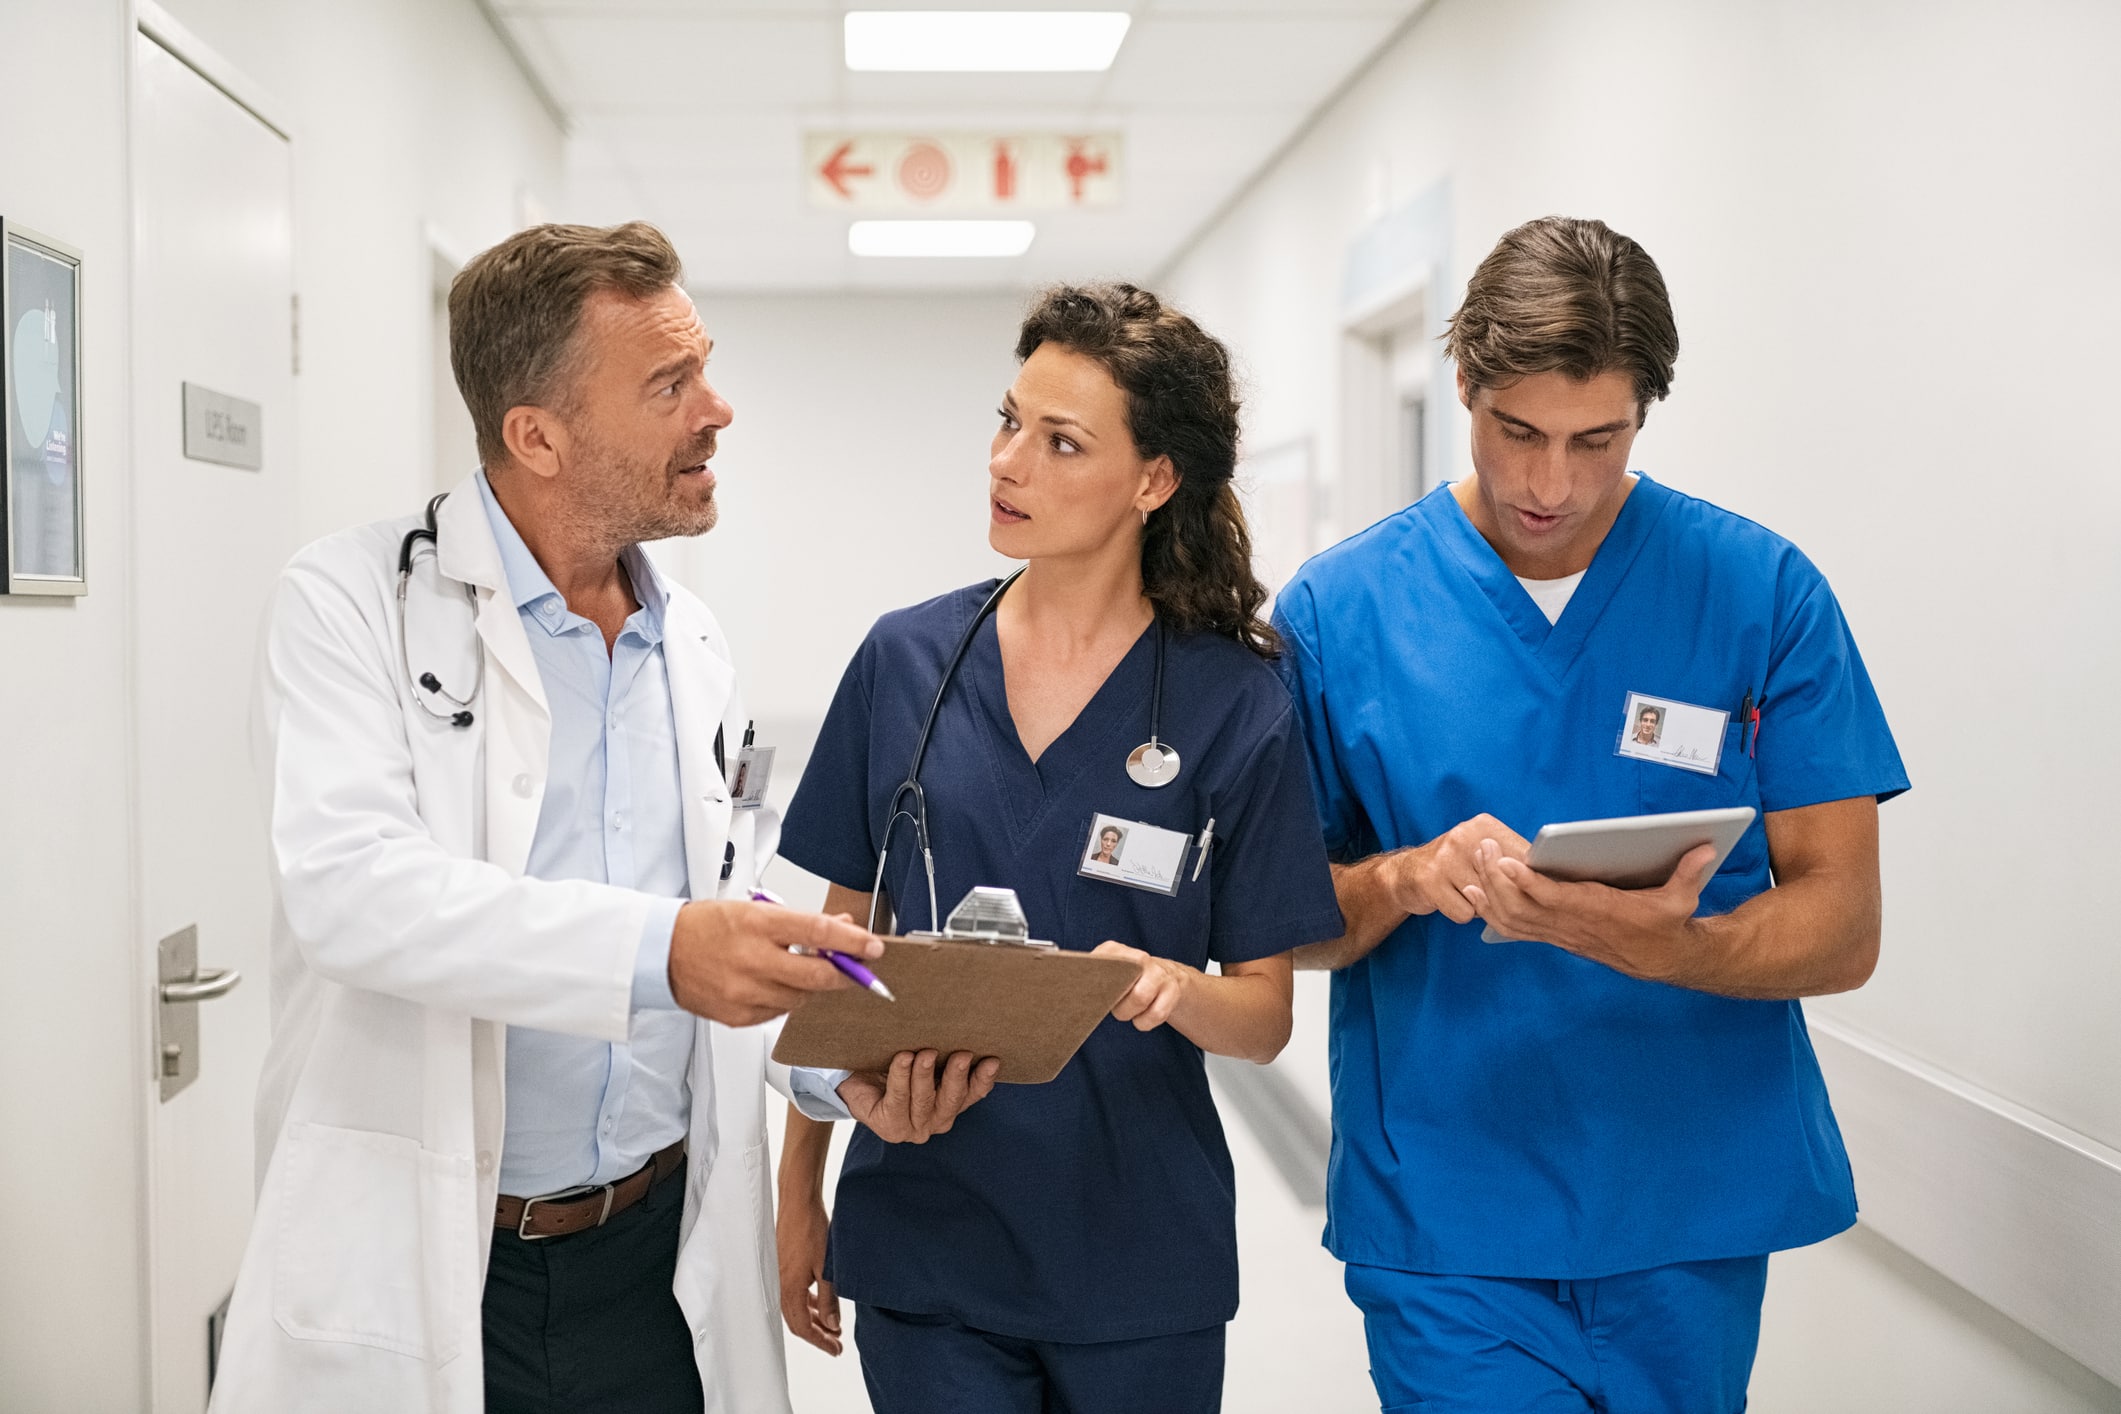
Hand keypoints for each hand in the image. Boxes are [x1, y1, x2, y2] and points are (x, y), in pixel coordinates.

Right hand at [667, 901, 882, 1027]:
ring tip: (799, 970)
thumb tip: (843, 927)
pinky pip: (778, 1013)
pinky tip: (772, 985)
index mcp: (758, 925)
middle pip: (818, 976)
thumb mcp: (755, 910)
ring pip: (802, 998)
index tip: (874, 948)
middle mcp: (753, 960)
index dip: (853, 942)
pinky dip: (785, 1000)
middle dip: (846, 975)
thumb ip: (802, 922)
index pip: (818, 932)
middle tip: (859, 971)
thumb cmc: (707, 926)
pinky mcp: (738, 1016)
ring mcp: (745, 992)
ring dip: (812, 987)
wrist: (660, 953)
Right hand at [776, 1187, 840, 1354]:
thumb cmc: (812, 1229)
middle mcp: (781, 1285)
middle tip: (836, 1343)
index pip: (803, 1327)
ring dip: (814, 1318)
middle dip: (817, 1335)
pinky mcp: (784, 1265)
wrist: (798, 1202)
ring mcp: (780, 1275)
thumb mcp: (827, 1268)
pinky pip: (794, 1293)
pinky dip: (808, 1302)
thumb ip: (830, 1299)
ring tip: (832, 1325)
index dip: (820, 1341)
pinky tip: (820, 1303)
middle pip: (797, 1321)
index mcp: (790, 1289)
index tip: (836, 1349)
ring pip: (796, 1307)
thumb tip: (833, 1326)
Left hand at [839, 1050, 999, 1143]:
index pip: (973, 1094)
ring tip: (926, 1053)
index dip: (983, 1079)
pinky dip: (901, 1076)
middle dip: (957, 1077)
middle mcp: (935, 1121)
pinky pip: (897, 1099)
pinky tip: (903, 1059)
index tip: (991, 1060)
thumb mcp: (925, 1059)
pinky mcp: (888, 1126)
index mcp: (950, 1105)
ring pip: (924, 1100)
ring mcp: (912, 1127)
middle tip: (961, 1054)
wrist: (857, 1078)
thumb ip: (944, 1054)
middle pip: (951, 1100)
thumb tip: (963, 1026)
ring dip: (925, 1075)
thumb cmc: (895, 1066)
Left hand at [1091, 941, 1191, 1031]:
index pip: (1096, 965)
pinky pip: (1156, 1014)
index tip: (1088, 995)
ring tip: (1128, 1011)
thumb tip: (1059, 992)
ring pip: (1139, 999)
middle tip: (1113, 1005)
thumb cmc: (1127, 980)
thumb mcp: (1107, 972)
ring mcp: (1158, 972)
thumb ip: (1086, 977)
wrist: (1168, 978)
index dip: (1091, 985)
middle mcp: (1138, 958)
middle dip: (1113, 1003)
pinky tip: (1142, 1017)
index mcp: (1114, 951)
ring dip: (1129, 1014)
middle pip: (1117, 985)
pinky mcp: (1173, 989)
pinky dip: (1145, 1022)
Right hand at [1388, 814, 1531, 924]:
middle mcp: (1464, 835)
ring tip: (1467, 892)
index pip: (1522, 857)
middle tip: (1494, 893)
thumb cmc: (1456, 866)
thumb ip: (1514, 858)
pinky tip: (1451, 900)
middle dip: (1503, 895)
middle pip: (1505, 881)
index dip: (1529, 880)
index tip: (1533, 891)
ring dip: (1481, 906)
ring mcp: (1445, 857)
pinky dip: (1462, 914)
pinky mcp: (1429, 881)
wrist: (1406, 874)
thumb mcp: (1483, 852)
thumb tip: (1551, 879)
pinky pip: (1465, 913)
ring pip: (1486, 900)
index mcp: (1484, 825)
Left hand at [1463, 839, 1718, 979]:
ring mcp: (1561, 933)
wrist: (1661, 959)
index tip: (1507, 862)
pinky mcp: (1555, 936)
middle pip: (1524, 906)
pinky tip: (1473, 893)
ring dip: (1489, 893)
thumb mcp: (1683, 899)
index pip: (1556, 899)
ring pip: (1513, 919)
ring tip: (1473, 863)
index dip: (1529, 883)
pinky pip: (1514, 928)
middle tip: (1481, 849)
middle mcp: (1574, 925)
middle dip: (1498, 879)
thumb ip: (1690, 872)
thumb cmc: (1667, 923)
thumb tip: (1706, 847)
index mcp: (1599, 912)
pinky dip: (1490, 912)